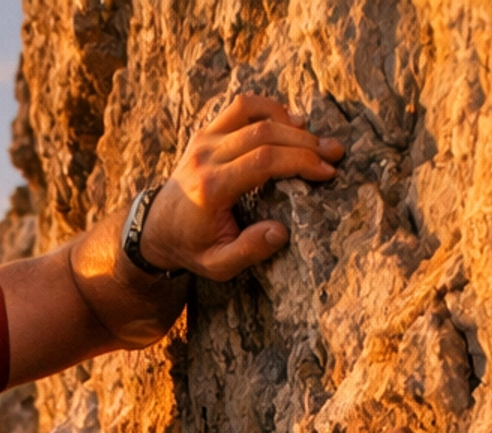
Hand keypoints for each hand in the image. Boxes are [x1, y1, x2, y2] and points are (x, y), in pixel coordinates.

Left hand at [139, 93, 343, 279]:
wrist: (157, 229)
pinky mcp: (205, 132)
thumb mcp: (217, 266)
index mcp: (211, 189)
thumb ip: (248, 251)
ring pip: (253, 112)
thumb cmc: (192, 249)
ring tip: (315, 138)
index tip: (327, 172)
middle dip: (305, 142)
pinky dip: (268, 109)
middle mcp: (206, 158)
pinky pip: (240, 107)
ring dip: (289, 121)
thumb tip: (281, 232)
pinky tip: (289, 123)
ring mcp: (204, 140)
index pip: (263, 161)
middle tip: (334, 153)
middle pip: (264, 134)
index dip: (300, 161)